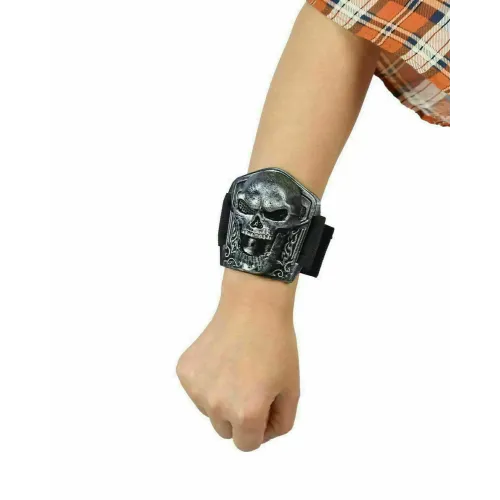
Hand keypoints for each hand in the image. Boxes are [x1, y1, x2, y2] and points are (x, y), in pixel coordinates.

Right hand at [176, 270, 299, 450]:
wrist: (252, 306)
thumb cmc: (276, 344)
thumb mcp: (292, 389)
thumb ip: (281, 423)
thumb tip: (260, 434)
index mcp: (246, 413)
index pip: (247, 444)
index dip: (261, 427)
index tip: (265, 406)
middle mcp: (217, 405)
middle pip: (226, 431)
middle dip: (240, 416)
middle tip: (252, 384)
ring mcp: (197, 388)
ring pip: (210, 411)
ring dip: (223, 399)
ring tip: (237, 368)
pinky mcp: (185, 371)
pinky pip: (198, 390)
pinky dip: (208, 381)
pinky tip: (222, 358)